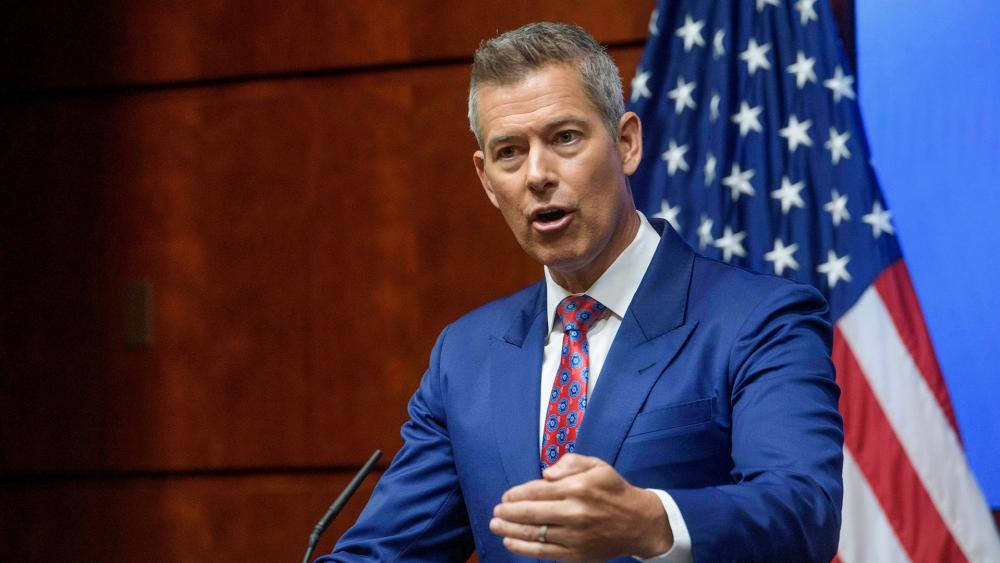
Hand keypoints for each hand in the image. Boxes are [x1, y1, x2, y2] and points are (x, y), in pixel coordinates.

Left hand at [489, 453, 672, 560]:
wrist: (638, 523)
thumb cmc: (613, 490)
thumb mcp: (598, 466)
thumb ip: (571, 462)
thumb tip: (546, 472)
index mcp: (578, 488)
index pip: (538, 490)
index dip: (517, 494)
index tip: (505, 496)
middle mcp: (574, 512)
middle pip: (532, 513)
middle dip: (508, 513)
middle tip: (496, 511)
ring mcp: (574, 535)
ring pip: (535, 534)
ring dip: (510, 530)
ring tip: (495, 526)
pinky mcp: (575, 554)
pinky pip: (544, 552)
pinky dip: (524, 548)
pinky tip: (510, 542)